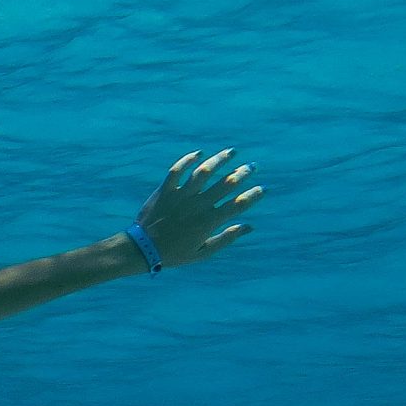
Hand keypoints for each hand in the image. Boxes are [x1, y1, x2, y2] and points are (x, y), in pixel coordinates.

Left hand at [139, 148, 262, 266]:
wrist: (142, 249)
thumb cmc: (174, 253)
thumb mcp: (203, 252)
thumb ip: (226, 238)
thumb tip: (249, 227)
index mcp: (209, 222)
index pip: (238, 204)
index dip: (253, 195)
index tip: (263, 188)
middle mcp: (197, 206)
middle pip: (226, 184)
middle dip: (243, 173)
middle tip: (252, 166)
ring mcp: (181, 196)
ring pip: (204, 172)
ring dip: (220, 160)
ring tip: (231, 152)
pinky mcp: (165, 190)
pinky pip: (177, 170)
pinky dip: (188, 160)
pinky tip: (199, 154)